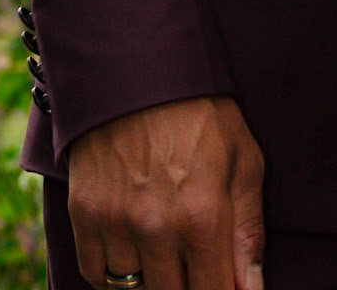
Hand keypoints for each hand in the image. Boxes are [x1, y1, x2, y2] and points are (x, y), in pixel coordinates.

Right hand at [67, 95, 264, 289]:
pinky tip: (134, 253)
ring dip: (152, 281)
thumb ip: (248, 231)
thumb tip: (251, 289)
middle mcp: (156, 228)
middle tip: (196, 263)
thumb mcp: (243, 160)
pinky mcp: (84, 216)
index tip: (225, 285)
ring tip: (167, 251)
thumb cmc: (202, 113)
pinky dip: (114, 276)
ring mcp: (115, 224)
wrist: (139, 69)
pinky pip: (95, 276)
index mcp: (203, 216)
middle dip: (190, 286)